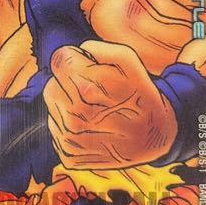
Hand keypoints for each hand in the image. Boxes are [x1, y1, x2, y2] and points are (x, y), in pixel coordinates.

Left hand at [43, 41, 176, 169]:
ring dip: (67, 104)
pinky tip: (91, 127)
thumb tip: (75, 52)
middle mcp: (75, 116)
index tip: (86, 66)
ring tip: (94, 109)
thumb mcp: (130, 62)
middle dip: (69, 82)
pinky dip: (68, 125)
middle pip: (51, 84)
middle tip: (94, 91)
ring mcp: (71, 139)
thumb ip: (98, 48)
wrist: (154, 138)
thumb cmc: (140, 95)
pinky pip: (55, 129)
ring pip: (52, 107)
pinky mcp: (68, 156)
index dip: (73, 59)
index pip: (58, 61)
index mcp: (87, 88)